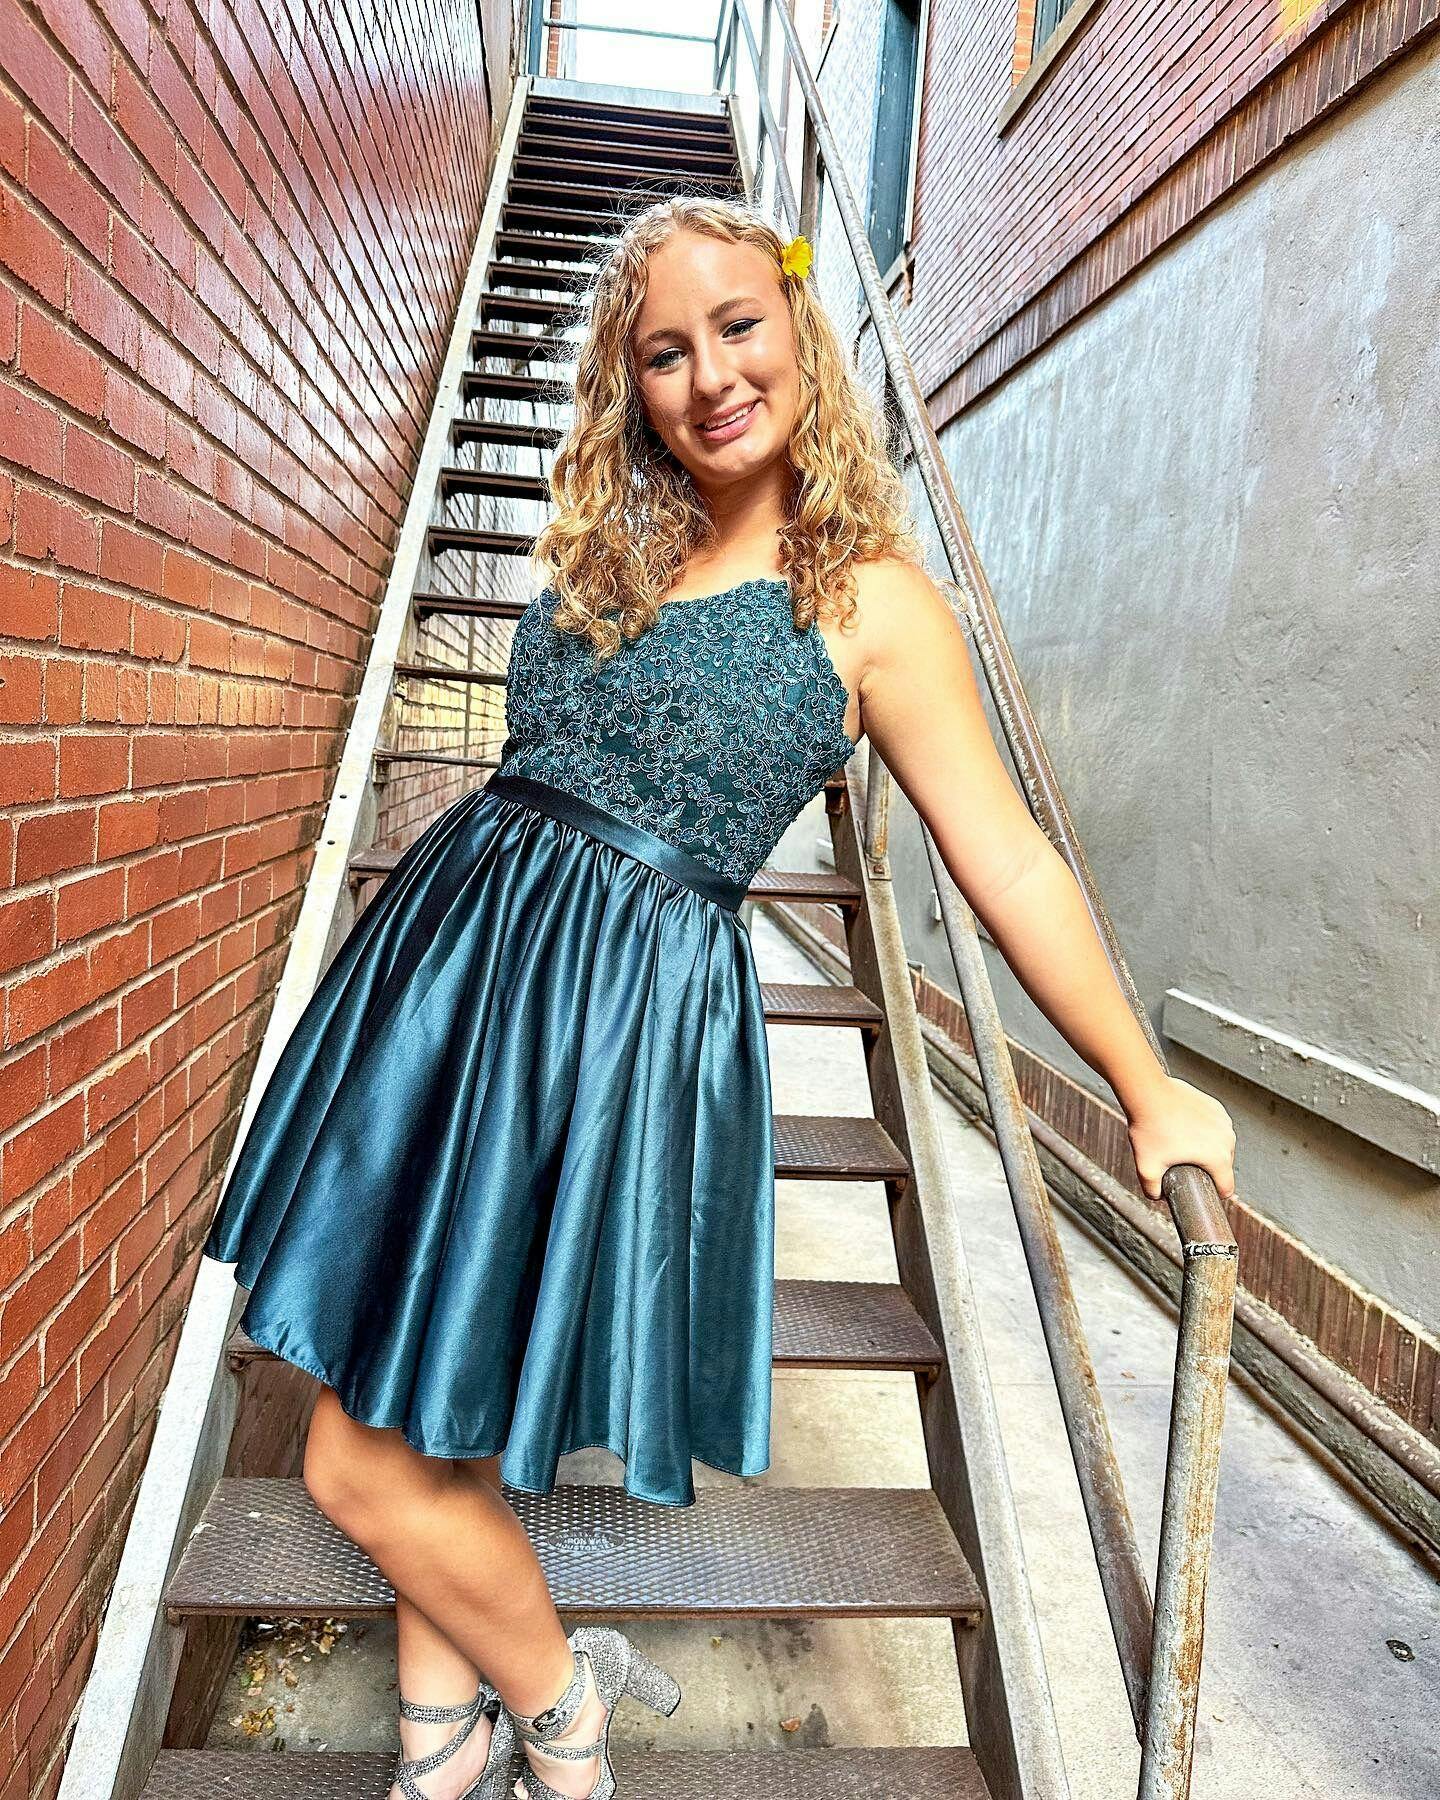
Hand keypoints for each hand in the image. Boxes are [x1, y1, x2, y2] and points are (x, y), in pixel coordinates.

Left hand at [1125, 1075, 1235, 1203]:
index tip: (1200, 1191)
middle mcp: (1227, 1140)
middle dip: (1205, 1169)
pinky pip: (1215, 1127)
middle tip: (1180, 1163)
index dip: (1213, 1194)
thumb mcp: (1146, 1167)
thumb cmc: (1149, 1127)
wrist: (1148, 1093)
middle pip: (1223, 1166)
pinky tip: (1185, 1129)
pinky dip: (1204, 1131)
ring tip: (1181, 1144)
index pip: (1226, 1188)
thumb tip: (1157, 1197)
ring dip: (1206, 1149)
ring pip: (1220, 1146)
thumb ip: (1151, 1190)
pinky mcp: (1216, 1107)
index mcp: (1218, 1158)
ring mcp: (1223, 1121)